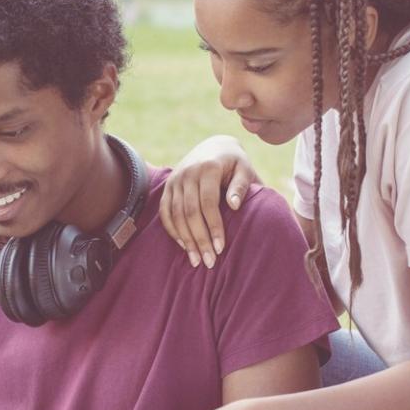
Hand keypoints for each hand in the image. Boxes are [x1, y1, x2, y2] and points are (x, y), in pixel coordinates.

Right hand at [162, 136, 261, 268]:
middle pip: (190, 212)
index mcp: (208, 167)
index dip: (214, 226)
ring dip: (185, 240)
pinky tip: (183, 246)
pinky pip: (165, 212)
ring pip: (176, 215)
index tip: (221, 248)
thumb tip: (233, 206)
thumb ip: (240, 186)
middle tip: (209, 262)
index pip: (208, 202)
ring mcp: (175, 180)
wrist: (214, 147)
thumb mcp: (244, 169)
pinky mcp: (167, 187)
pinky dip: (172, 230)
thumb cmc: (235, 164)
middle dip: (199, 239)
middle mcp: (187, 173)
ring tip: (196, 261)